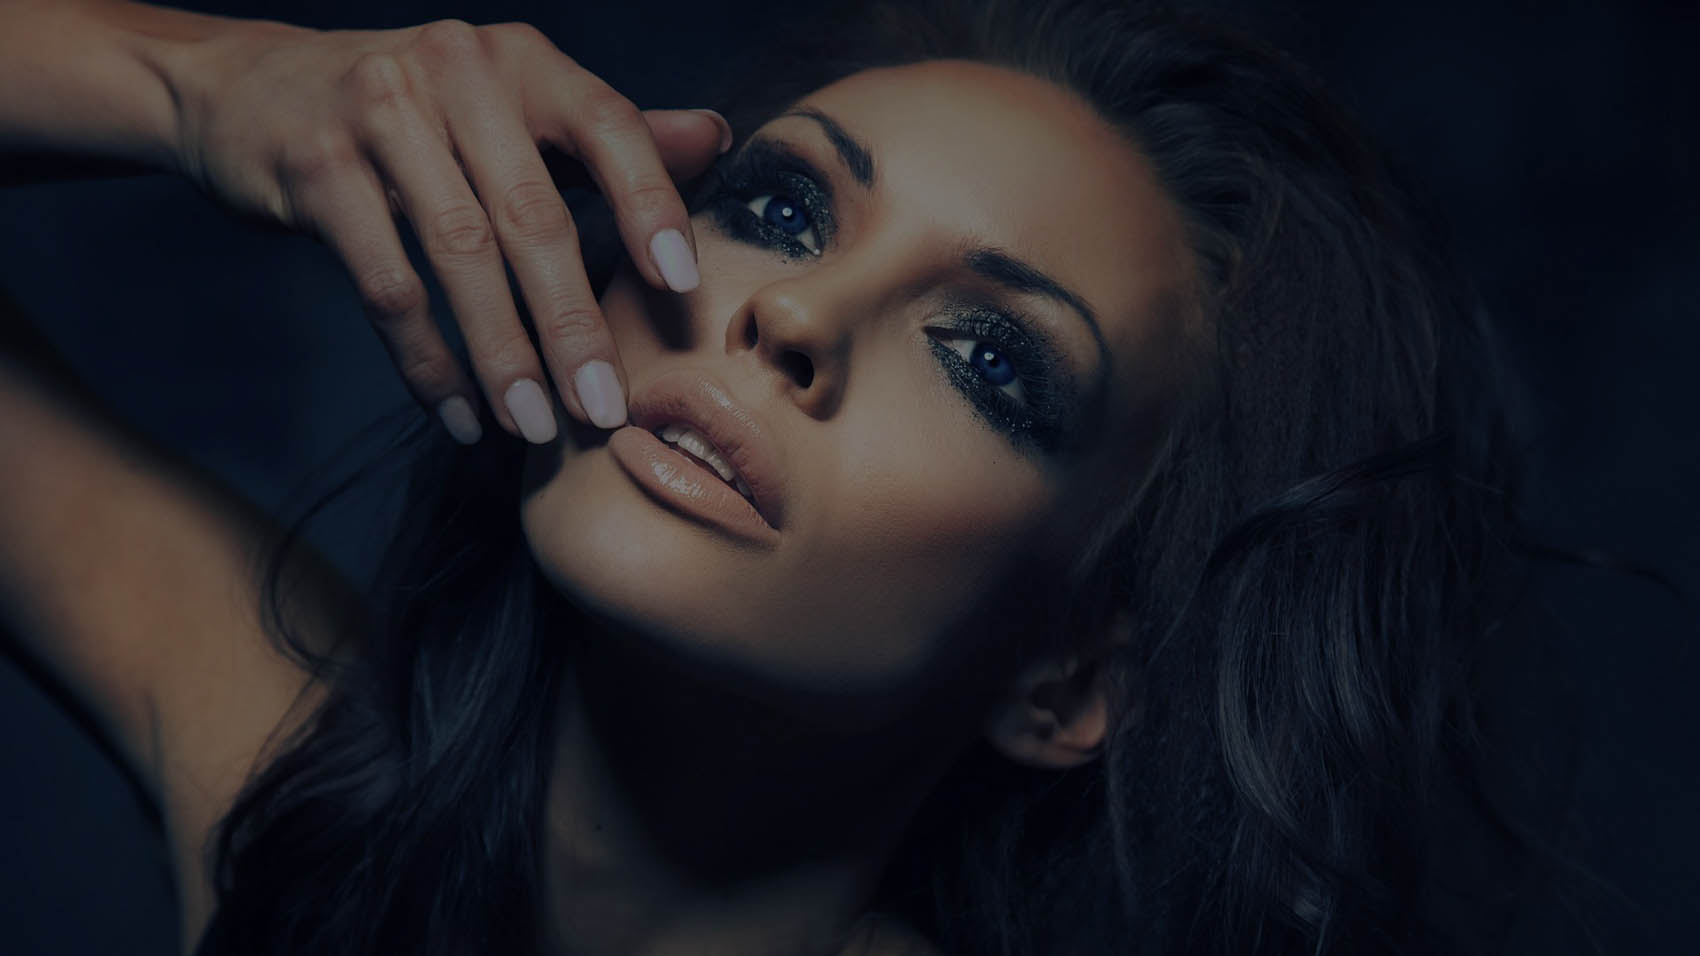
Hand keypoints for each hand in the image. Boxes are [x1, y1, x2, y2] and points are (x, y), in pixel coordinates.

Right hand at [168, 17, 729, 443]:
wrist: (246, 86)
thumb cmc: (413, 112)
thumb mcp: (512, 106)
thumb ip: (611, 132)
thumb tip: (714, 137)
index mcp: (522, 60)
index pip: (607, 126)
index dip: (652, 205)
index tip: (682, 285)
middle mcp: (456, 71)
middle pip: (532, 215)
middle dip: (573, 325)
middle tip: (604, 408)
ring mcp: (379, 114)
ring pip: (459, 258)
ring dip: (502, 357)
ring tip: (535, 428)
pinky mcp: (316, 168)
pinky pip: (386, 286)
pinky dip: (428, 363)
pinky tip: (462, 415)